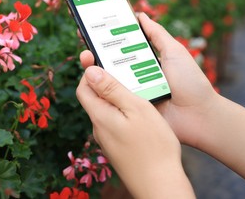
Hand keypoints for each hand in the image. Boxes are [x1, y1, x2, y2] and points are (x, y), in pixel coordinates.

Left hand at [76, 66, 193, 197]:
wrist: (161, 185)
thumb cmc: (153, 145)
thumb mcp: (135, 108)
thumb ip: (111, 89)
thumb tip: (89, 70)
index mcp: (100, 116)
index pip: (83, 88)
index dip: (90, 72)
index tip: (102, 60)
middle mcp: (99, 129)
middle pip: (95, 99)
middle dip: (105, 82)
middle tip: (124, 71)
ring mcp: (108, 141)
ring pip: (107, 111)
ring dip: (116, 98)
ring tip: (136, 90)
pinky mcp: (118, 148)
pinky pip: (116, 123)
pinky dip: (123, 112)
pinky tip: (140, 113)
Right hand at [79, 13, 219, 146]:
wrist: (198, 115)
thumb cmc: (190, 82)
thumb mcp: (174, 52)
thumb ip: (157, 34)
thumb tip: (140, 15)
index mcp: (144, 61)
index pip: (120, 47)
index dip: (106, 38)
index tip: (92, 26)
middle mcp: (134, 75)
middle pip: (109, 62)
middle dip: (95, 52)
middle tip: (85, 43)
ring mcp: (131, 92)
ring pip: (107, 80)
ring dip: (94, 69)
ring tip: (86, 58)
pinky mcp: (130, 107)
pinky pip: (113, 98)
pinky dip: (102, 90)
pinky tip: (91, 80)